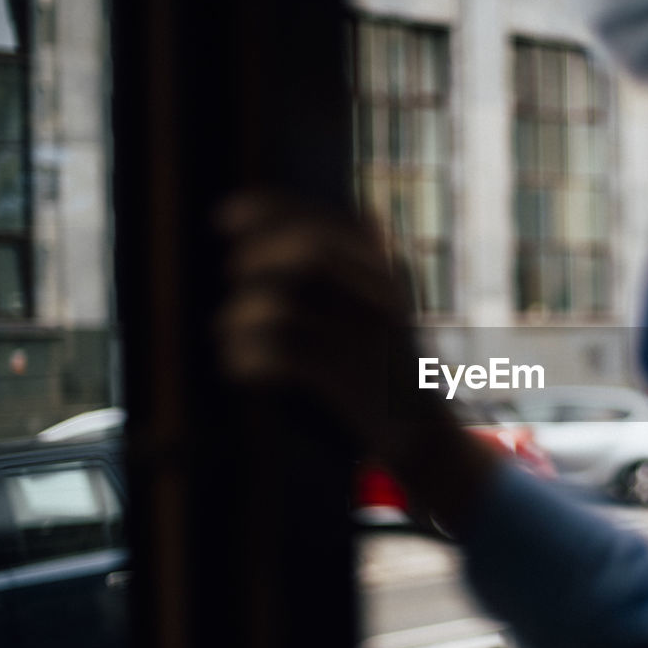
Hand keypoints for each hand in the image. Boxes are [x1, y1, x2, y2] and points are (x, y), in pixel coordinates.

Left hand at [215, 192, 498, 529]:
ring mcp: (364, 342)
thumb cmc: (384, 368)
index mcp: (386, 272)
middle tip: (233, 273)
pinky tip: (239, 367)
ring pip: (285, 307)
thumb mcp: (376, 305)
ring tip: (228, 333)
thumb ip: (341, 268)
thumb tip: (276, 234)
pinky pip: (280, 359)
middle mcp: (381, 299)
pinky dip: (245, 359)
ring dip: (240, 317)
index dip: (268, 212)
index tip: (222, 217)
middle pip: (309, 252)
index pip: (324, 223)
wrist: (425, 435)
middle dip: (257, 257)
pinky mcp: (347, 384)